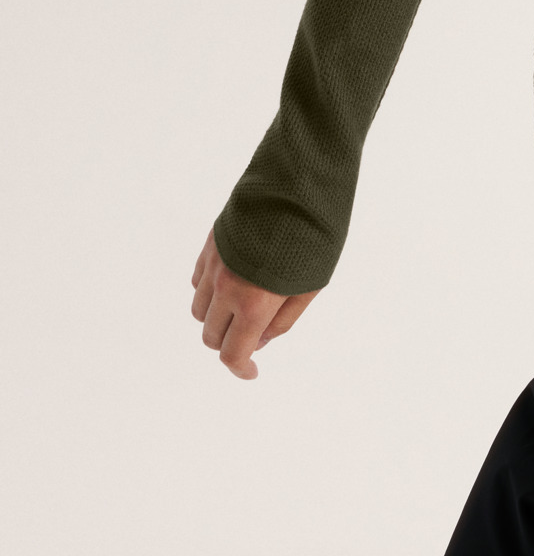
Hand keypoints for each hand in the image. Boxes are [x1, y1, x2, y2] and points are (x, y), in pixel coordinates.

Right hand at [190, 228, 318, 379]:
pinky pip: (198, 280)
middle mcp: (226, 288)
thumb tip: (259, 343)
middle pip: (211, 336)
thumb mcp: (310, 286)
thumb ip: (283, 321)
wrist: (299, 184)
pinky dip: (209, 290)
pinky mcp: (210, 243)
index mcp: (252, 303)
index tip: (251, 371)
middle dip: (230, 342)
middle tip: (254, 333)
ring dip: (216, 317)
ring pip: (199, 309)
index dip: (240, 369)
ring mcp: (214, 264)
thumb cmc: (314, 236)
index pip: (232, 353)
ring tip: (244, 304)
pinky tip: (233, 280)